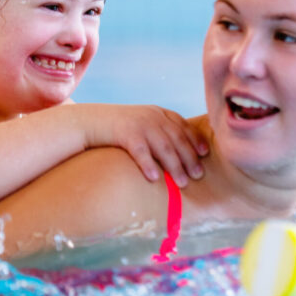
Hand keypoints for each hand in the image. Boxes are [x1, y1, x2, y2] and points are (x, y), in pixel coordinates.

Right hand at [77, 104, 208, 186]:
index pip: (182, 126)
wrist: (91, 121)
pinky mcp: (124, 133)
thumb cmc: (119, 129)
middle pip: (176, 138)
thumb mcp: (142, 123)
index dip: (195, 139)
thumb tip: (180, 156)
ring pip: (163, 146)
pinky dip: (149, 164)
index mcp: (158, 113)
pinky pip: (140, 151)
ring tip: (182, 183)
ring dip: (175, 166)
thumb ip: (160, 132)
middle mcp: (152, 116)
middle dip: (189, 157)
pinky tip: (155, 178)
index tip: (204, 153)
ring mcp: (139, 123)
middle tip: (198, 175)